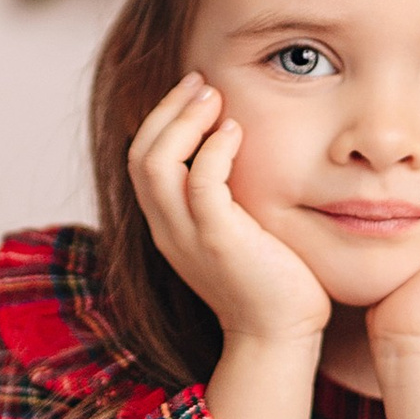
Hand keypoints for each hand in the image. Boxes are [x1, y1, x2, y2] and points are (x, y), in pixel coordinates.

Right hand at [127, 75, 332, 351]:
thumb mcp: (238, 231)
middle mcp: (167, 229)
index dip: (161, 120)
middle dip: (166, 110)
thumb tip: (241, 148)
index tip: (194, 94)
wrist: (280, 336)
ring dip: (181, 121)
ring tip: (212, 96)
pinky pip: (201, 182)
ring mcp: (187, 236)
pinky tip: (235, 130)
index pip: (142, 160)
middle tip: (201, 82)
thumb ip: (228, 196)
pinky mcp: (218, 241)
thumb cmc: (272, 282)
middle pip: (139, 154)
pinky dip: (214, 149)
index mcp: (168, 226)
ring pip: (155, 163)